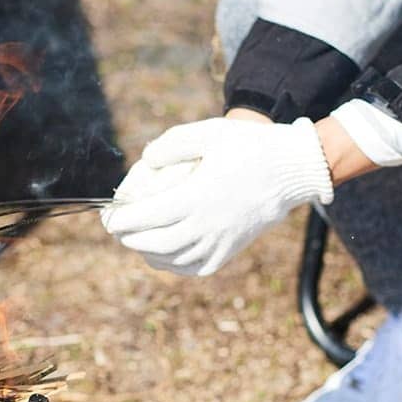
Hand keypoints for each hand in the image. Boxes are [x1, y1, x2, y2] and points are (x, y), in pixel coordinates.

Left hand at [102, 117, 333, 275]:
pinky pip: (195, 268)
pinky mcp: (230, 250)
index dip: (122, 221)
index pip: (147, 218)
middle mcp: (206, 226)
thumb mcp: (210, 133)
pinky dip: (174, 265)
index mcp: (197, 197)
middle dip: (129, 239)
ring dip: (148, 254)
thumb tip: (146, 159)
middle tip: (118, 230)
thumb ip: (174, 144)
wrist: (294, 169)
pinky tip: (164, 255)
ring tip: (136, 242)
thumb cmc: (250, 147)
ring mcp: (220, 242)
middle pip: (155, 244)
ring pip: (173, 260)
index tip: (108, 218)